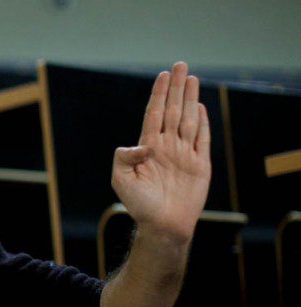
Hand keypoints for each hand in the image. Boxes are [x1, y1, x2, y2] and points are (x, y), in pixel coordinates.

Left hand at [112, 62, 210, 244]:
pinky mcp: (200, 164)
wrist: (163, 224)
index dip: (158, 94)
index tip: (163, 75)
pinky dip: (202, 122)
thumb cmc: (139, 205)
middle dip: (176, 88)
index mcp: (147, 147)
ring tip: (192, 78)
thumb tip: (143, 143)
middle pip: (172, 110)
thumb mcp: (121, 180)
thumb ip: (124, 158)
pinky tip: (200, 106)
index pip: (154, 114)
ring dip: (190, 98)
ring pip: (188, 119)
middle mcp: (166, 146)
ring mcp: (184, 154)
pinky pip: (202, 138)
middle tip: (180, 65)